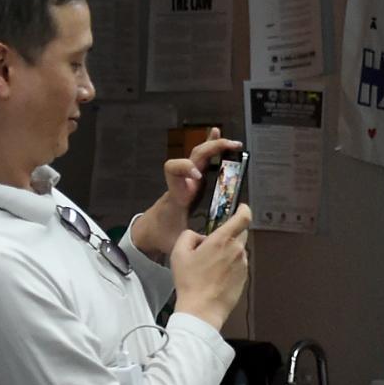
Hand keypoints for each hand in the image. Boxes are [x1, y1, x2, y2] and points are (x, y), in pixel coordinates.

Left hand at [136, 128, 242, 261]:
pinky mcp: (194, 183)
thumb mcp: (179, 241)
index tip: (198, 177)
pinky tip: (220, 138)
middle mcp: (183, 183)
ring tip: (231, 143)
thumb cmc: (164, 234)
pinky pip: (202, 161)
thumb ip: (196, 243)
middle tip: (231, 149)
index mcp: (177, 194)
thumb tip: (215, 246)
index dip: (185, 168)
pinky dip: (211, 149)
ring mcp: (188, 181)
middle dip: (211, 149)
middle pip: (193, 156)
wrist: (151, 230)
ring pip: (198, 156)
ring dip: (214, 146)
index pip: (174, 171)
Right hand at [170, 203, 251, 329]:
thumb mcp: (179, 252)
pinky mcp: (245, 277)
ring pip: (238, 249)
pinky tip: (215, 274)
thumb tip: (200, 236)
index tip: (241, 207)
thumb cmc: (189, 281)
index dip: (244, 209)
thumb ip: (189, 235)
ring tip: (210, 263)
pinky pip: (238, 263)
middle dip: (229, 233)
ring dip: (228, 250)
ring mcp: (243, 264)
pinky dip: (230, 264)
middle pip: (240, 233)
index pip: (243, 218)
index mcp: (222, 240)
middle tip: (213, 241)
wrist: (202, 308)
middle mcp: (237, 250)